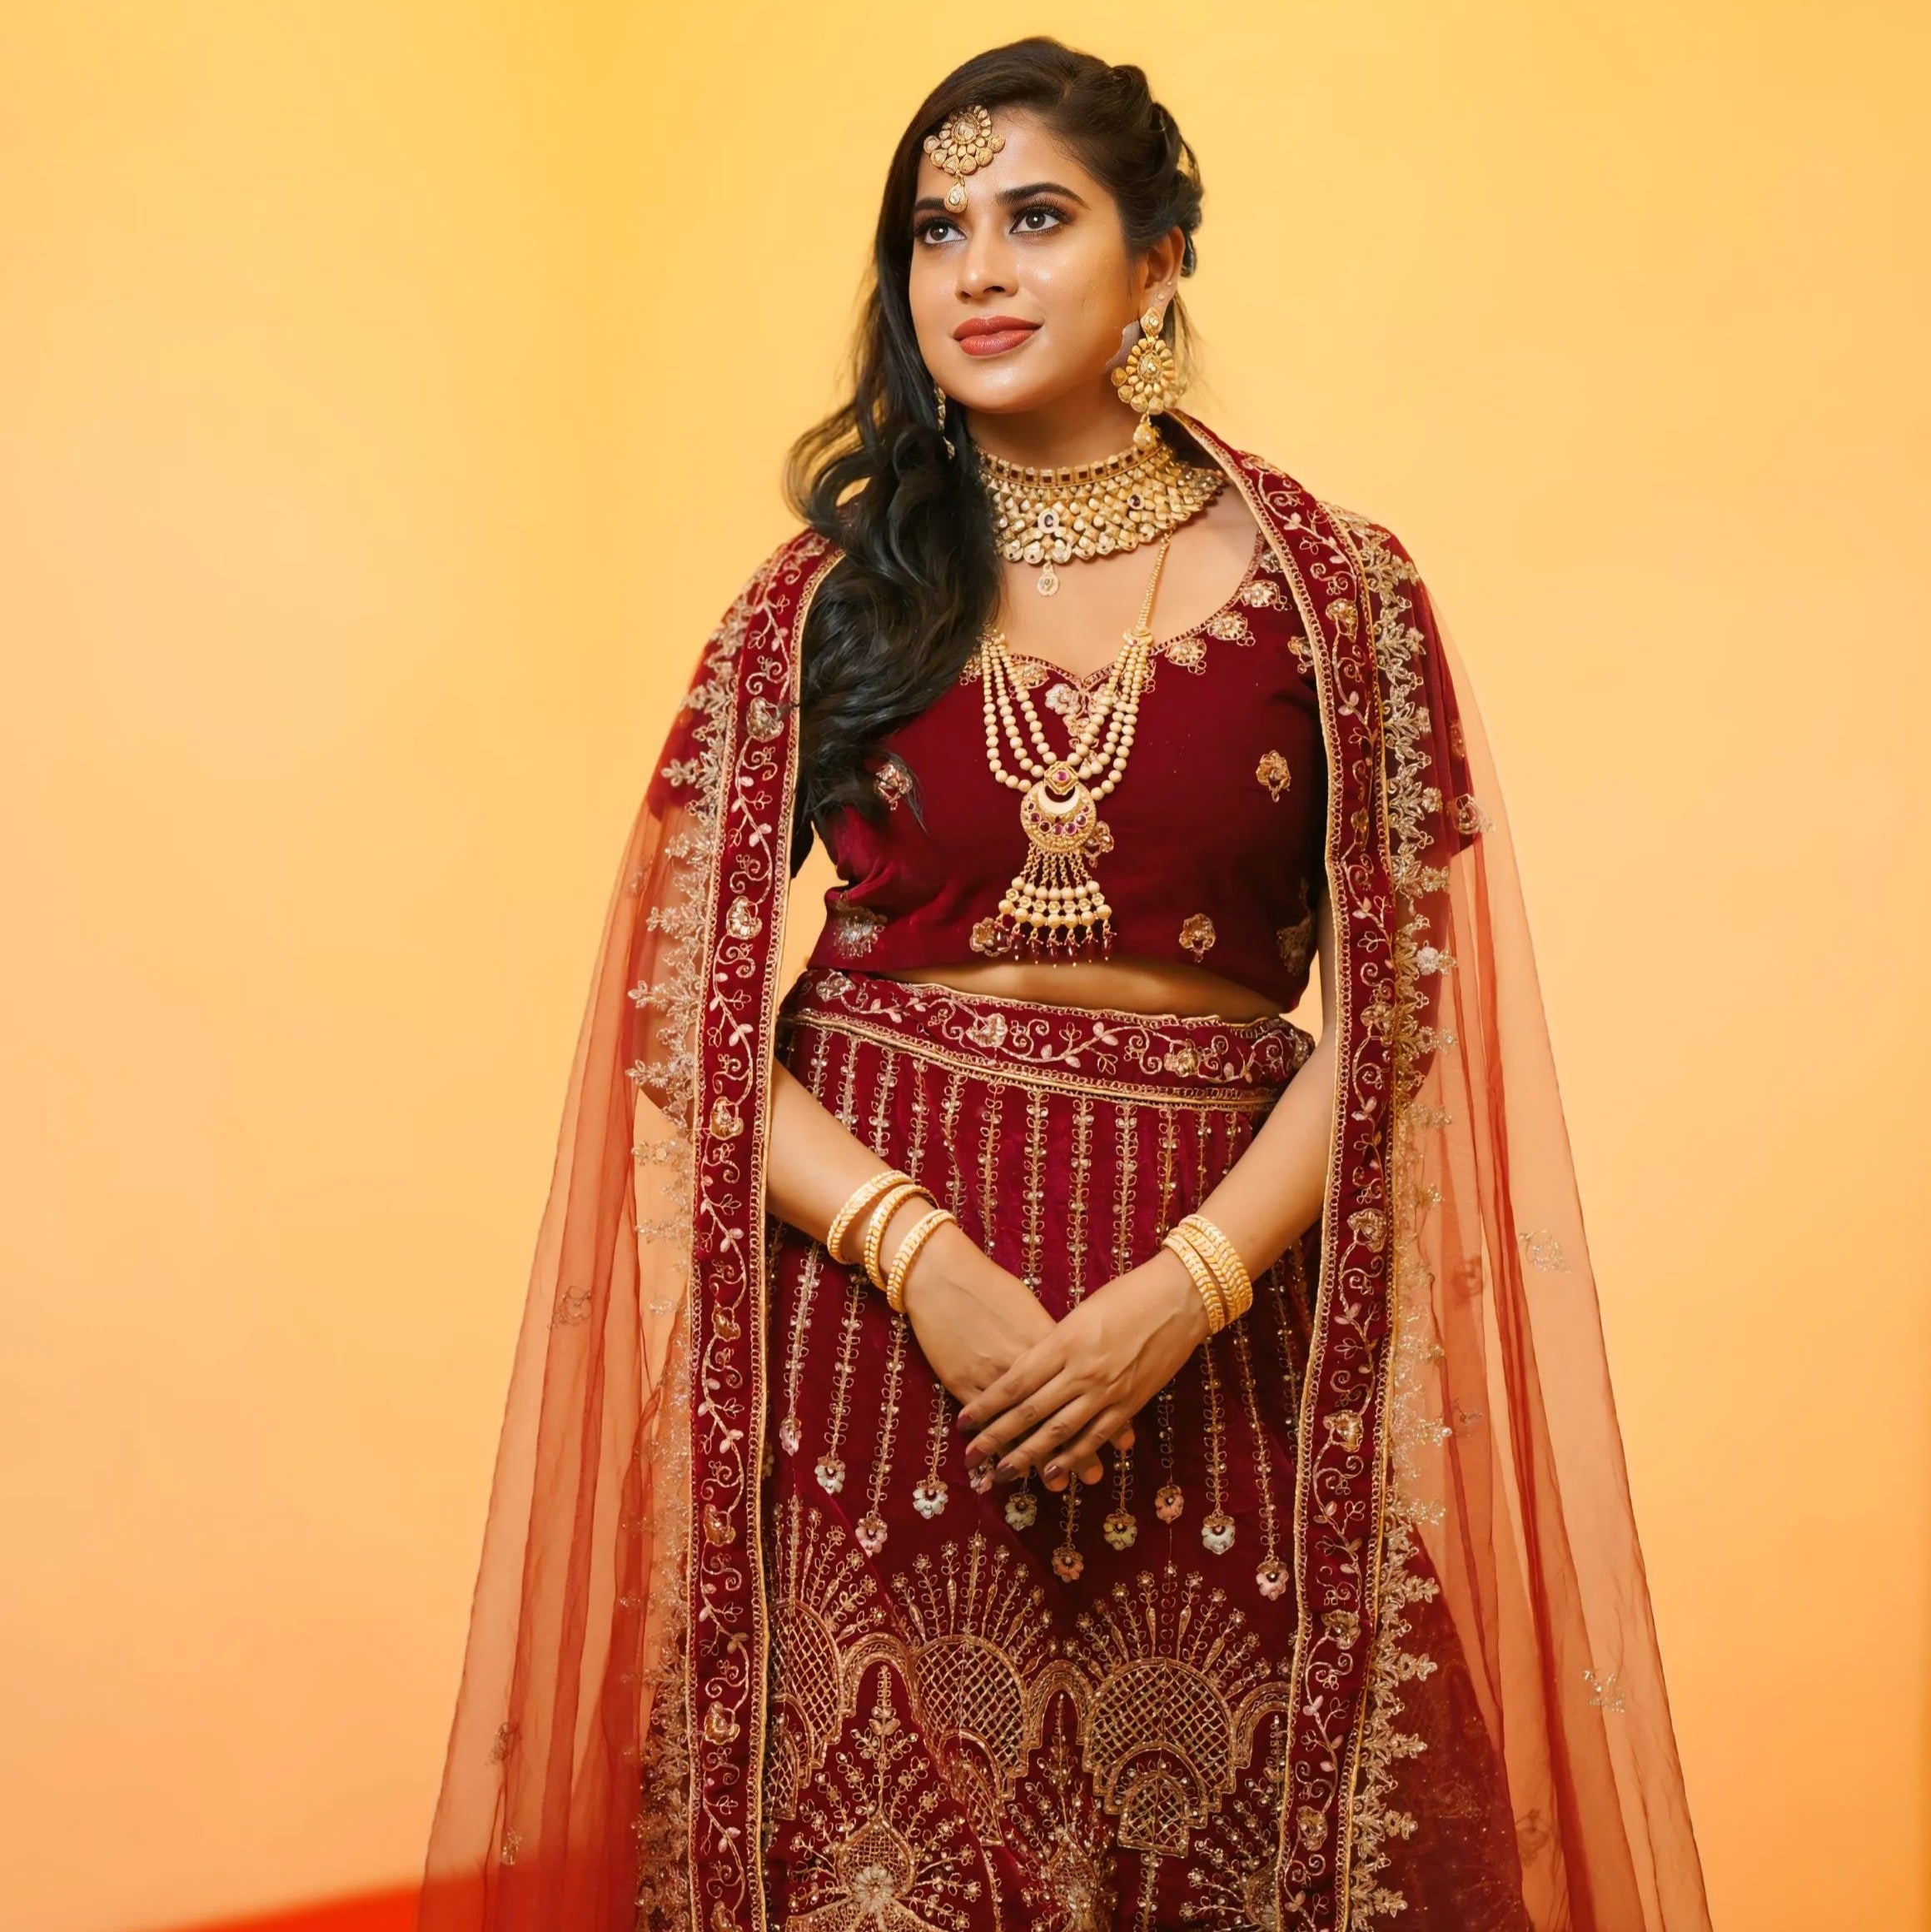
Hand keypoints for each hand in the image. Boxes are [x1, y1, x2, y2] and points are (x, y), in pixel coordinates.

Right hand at [893, 1219, 1112, 1487]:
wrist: (944, 1273)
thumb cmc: (993, 1286)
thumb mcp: (1032, 1308)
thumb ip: (1063, 1339)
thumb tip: (1087, 1363)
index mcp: (1058, 1342)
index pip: (1086, 1387)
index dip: (1102, 1420)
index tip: (1118, 1450)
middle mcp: (1032, 1365)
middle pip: (1059, 1415)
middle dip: (1078, 1450)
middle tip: (1093, 1479)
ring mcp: (998, 1377)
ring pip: (1026, 1427)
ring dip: (1039, 1457)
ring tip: (1054, 1484)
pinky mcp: (965, 1382)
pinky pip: (991, 1425)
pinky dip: (1001, 1442)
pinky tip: (1008, 1458)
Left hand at [957, 1249, 1207, 1491]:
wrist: (1179, 1298)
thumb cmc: (1127, 1295)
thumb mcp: (1079, 1313)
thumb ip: (1053, 1344)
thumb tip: (1026, 1371)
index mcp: (1064, 1341)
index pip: (1015, 1382)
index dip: (987, 1406)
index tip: (963, 1423)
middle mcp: (1081, 1371)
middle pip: (1030, 1411)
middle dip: (997, 1438)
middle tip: (972, 1459)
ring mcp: (1107, 1391)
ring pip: (1059, 1431)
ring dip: (1028, 1456)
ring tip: (1003, 1474)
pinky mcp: (1129, 1405)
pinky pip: (1095, 1438)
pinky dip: (1072, 1458)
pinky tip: (1052, 1473)